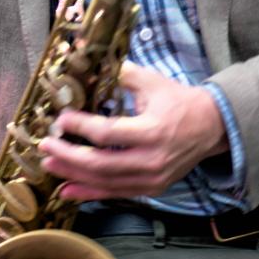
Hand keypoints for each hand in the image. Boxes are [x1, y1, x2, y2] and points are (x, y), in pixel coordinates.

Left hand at [38, 61, 228, 200]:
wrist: (212, 126)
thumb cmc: (180, 101)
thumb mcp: (154, 82)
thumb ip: (123, 74)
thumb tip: (90, 64)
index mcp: (153, 130)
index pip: (107, 133)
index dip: (80, 127)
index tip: (61, 120)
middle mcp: (152, 159)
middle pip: (100, 163)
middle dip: (68, 156)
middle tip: (46, 146)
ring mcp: (152, 178)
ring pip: (104, 182)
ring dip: (73, 174)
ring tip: (49, 165)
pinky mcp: (152, 188)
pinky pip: (115, 193)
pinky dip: (89, 193)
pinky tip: (67, 189)